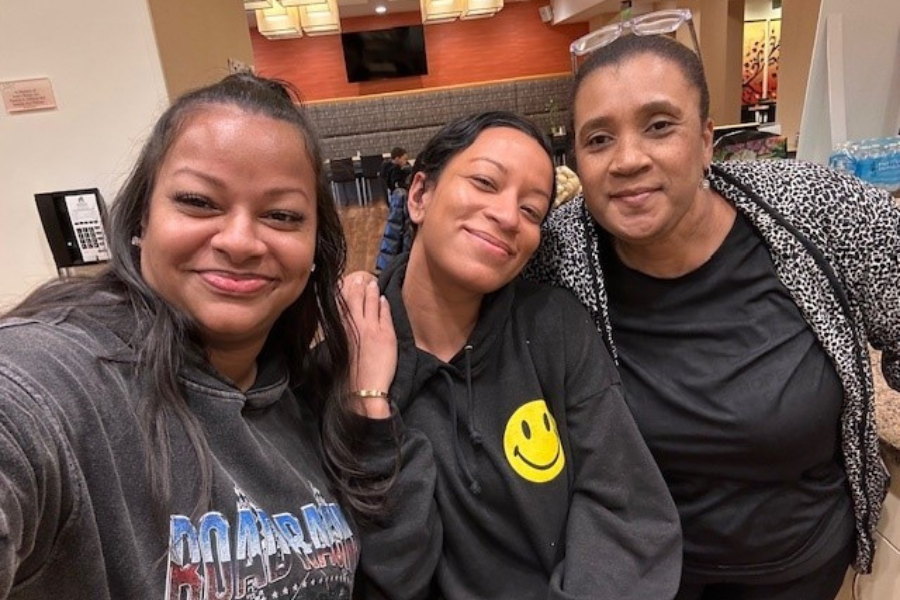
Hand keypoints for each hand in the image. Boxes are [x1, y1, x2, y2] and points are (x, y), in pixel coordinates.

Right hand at [340, 271, 396, 418]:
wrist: (364, 388)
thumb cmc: (351, 375)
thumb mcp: (341, 352)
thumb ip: (343, 336)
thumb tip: (344, 327)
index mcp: (342, 331)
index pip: (341, 306)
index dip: (342, 293)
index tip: (342, 283)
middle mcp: (355, 326)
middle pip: (356, 300)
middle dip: (357, 287)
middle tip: (359, 278)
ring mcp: (371, 328)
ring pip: (371, 303)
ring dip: (371, 292)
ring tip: (372, 283)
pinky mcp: (385, 334)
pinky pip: (385, 314)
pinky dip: (383, 305)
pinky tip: (383, 299)